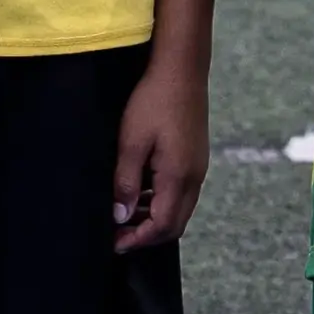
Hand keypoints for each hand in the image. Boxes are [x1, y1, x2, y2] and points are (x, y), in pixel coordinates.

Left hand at [112, 56, 207, 252]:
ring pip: (180, 208)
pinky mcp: (196, 156)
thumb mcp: (131, 142)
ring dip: (154, 217)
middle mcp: (194, 177)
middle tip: (119, 234)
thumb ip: (127, 182)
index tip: (115, 243)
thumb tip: (121, 216)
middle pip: (175, 224)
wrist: (181, 69)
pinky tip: (142, 189)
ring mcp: (198, 167)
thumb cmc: (154, 101)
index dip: (138, 239)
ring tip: (126, 212)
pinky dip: (162, 200)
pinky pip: (182, 191)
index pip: (162, 226)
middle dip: (147, 235)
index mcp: (178, 177)